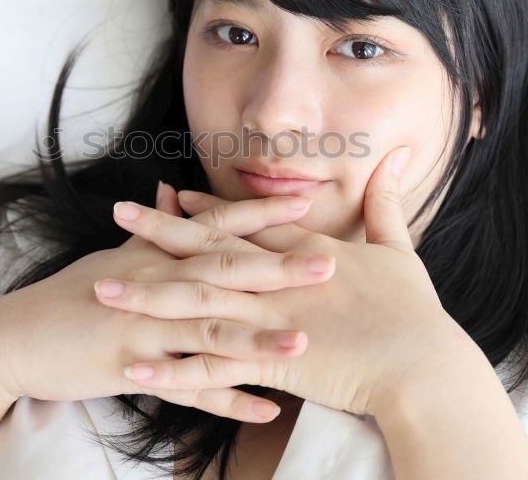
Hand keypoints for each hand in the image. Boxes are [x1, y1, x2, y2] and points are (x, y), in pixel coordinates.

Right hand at [0, 182, 331, 422]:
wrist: (14, 338)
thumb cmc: (69, 295)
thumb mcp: (114, 258)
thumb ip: (152, 232)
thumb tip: (171, 192)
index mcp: (158, 257)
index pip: (217, 228)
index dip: (262, 215)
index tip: (309, 202)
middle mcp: (156, 286)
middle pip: (224, 273)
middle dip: (278, 268)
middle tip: (330, 264)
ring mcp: (144, 328)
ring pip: (208, 332)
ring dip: (257, 338)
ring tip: (304, 341)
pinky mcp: (131, 368)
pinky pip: (187, 390)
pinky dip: (225, 401)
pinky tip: (266, 411)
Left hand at [97, 146, 476, 416]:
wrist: (424, 367)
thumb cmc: (415, 313)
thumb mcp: (400, 249)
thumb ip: (388, 202)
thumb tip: (398, 155)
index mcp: (305, 252)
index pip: (245, 224)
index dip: (206, 208)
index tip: (171, 193)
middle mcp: (278, 280)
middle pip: (209, 252)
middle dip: (160, 232)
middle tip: (118, 213)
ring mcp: (270, 320)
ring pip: (197, 305)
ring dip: (148, 297)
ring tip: (103, 289)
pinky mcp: (271, 363)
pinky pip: (212, 369)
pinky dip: (173, 372)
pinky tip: (135, 371)